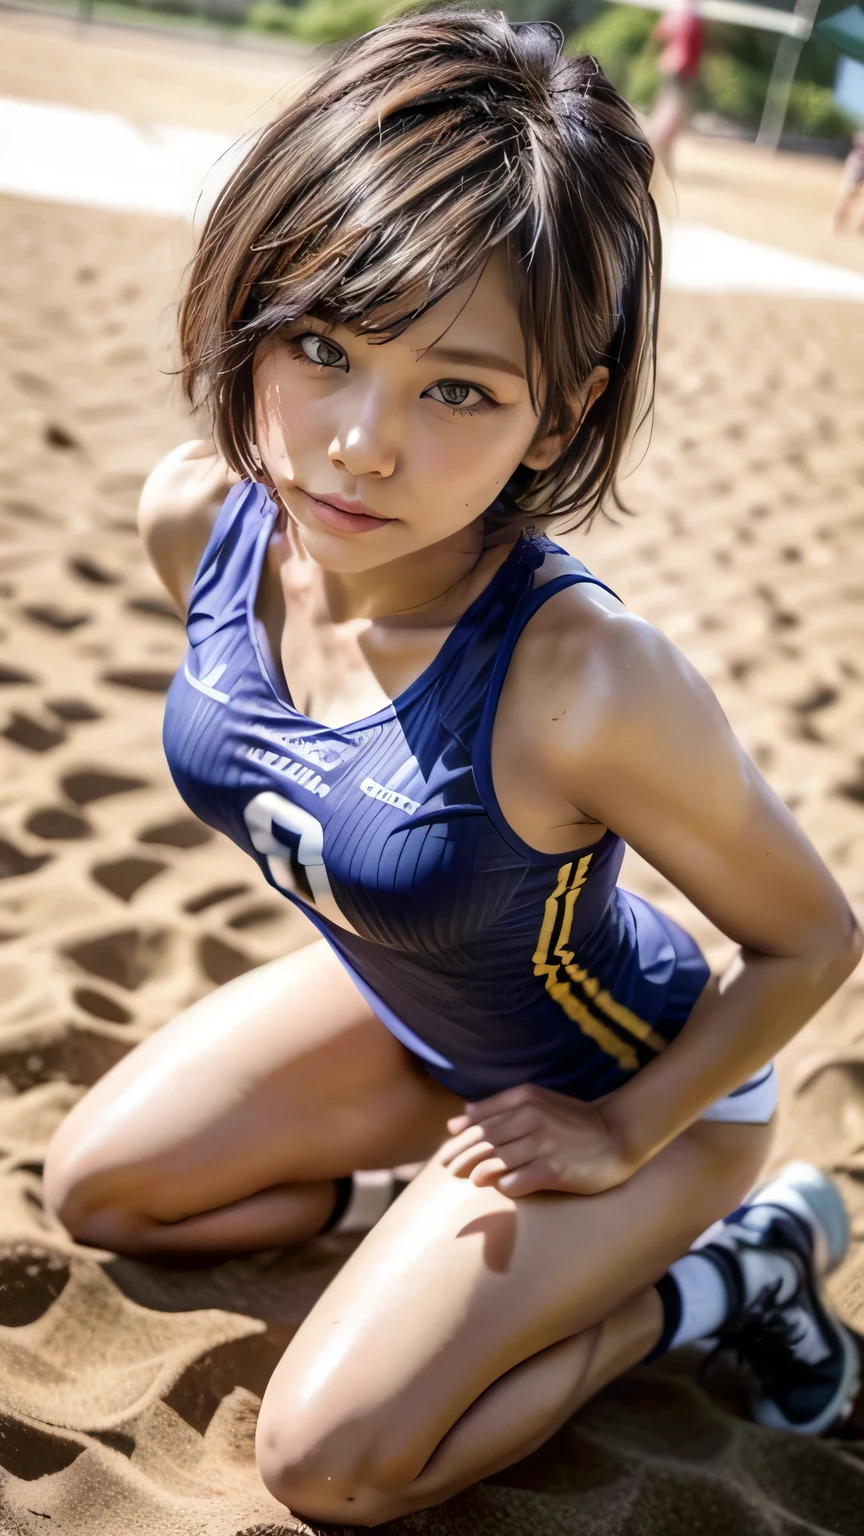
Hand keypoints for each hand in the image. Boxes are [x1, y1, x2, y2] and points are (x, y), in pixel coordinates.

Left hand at [440, 1083, 634, 1197]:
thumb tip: (458, 1119)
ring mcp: (542, 1145)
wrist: (617, 1134)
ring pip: (494, 1161)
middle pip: (483, 1141)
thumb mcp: (536, 1101)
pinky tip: (497, 1189)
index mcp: (524, 1099)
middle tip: (446, 1168)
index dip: (459, 1137)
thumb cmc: (572, 1120)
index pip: (480, 1119)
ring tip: (466, 1179)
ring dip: (475, 1172)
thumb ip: (497, 1107)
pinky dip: (502, 1187)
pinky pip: (516, 1182)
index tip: (447, 1150)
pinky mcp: (553, 1171)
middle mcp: (530, 1119)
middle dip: (459, 1156)